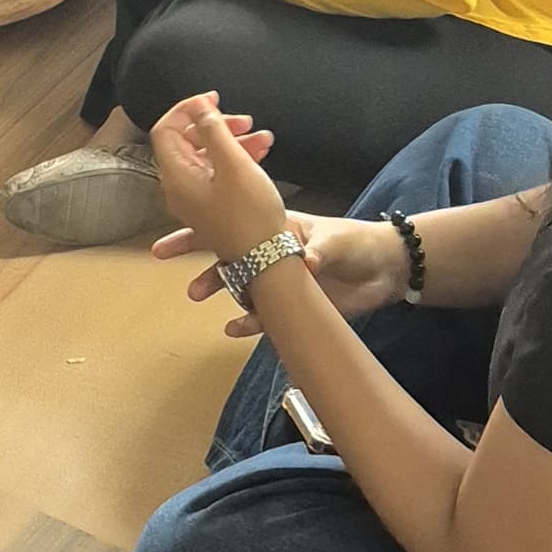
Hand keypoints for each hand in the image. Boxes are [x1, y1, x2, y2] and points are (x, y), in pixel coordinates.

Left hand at [148, 94, 287, 269]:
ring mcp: (197, 202)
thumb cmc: (251, 216)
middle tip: (245, 120)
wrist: (269, 261)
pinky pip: (220, 175)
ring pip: (208, 158)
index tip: (213, 99)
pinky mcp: (215, 209)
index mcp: (177, 177)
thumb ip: (213, 130)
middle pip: (188, 143)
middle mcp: (181, 190)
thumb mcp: (234, 164)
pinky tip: (261, 154)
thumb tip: (198, 107)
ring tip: (265, 139)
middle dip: (217, 125)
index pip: (166, 130)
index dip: (187, 109)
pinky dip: (237, 161)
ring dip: (234, 143)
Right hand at [155, 197, 401, 335]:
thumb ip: (320, 251)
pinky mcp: (291, 308)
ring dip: (217, 289)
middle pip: (224, 253)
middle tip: (164, 260)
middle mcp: (270, 254)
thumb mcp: (338, 241)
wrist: (386, 271)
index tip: (175, 223)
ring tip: (196, 296)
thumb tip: (307, 262)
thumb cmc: (359, 243)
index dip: (201, 224)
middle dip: (194, 254)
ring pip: (238, 285)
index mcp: (276, 230)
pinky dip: (247, 323)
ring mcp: (278, 282)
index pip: (233, 222)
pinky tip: (232, 328)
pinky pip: (262, 318)